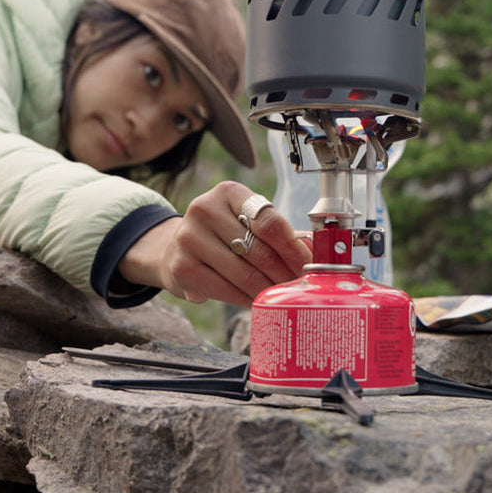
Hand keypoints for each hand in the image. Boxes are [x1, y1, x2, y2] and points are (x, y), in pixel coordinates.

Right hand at [118, 180, 311, 304]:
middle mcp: (205, 209)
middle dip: (285, 273)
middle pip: (259, 249)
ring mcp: (189, 237)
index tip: (310, 267)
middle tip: (300, 288)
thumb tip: (315, 251)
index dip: (294, 248)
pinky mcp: (181, 266)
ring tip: (282, 296)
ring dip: (267, 289)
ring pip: (243, 273)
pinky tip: (256, 300)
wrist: (175, 249)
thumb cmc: (224, 235)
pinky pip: (225, 289)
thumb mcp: (247, 222)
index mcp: (229, 192)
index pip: (269, 221)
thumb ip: (280, 233)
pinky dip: (245, 298)